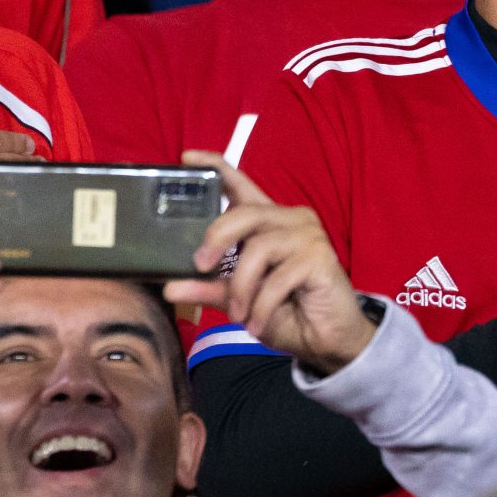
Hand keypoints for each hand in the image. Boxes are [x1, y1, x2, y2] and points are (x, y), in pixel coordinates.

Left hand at [163, 153, 376, 374]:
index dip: (216, 168)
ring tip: (239, 314)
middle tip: (200, 266)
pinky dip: (261, 306)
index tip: (187, 156)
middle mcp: (291, 220)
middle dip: (217, 238)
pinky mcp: (321, 258)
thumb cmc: (287, 312)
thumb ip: (210, 288)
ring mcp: (309, 236)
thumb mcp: (241, 300)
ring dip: (242, 287)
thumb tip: (170, 287)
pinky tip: (257, 324)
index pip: (242, 185)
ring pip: (259, 248)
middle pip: (246, 212)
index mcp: (269, 223)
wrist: (326, 339)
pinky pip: (278, 278)